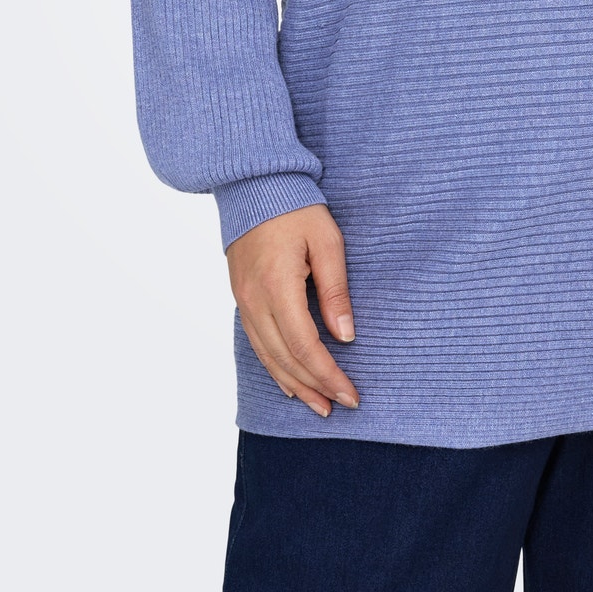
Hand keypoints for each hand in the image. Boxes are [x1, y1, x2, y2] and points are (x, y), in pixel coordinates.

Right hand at [225, 203, 359, 417]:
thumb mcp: (327, 242)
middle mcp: (255, 300)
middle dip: (314, 387)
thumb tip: (345, 337)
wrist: (255, 186)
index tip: (351, 394)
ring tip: (318, 405)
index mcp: (278, 286)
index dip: (328, 375)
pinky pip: (256, 343)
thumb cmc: (296, 208)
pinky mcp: (241, 298)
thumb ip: (335, 291)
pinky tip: (289, 380)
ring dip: (294, 384)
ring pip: (268, 357)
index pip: (305, 346)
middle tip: (340, 405)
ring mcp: (243, 301)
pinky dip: (275, 367)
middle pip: (285, 359)